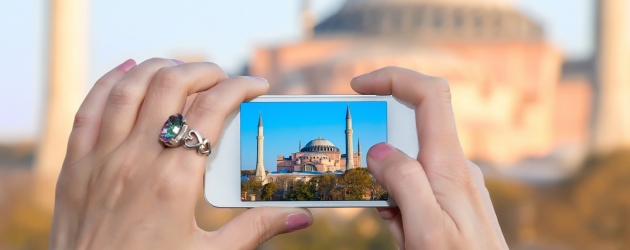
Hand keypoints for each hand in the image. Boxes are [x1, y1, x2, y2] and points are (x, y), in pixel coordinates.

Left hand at [50, 58, 312, 248]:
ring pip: (131, 87)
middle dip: (204, 72)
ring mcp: (102, 158)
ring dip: (161, 68)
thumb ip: (257, 229)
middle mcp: (136, 159)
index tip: (257, 87)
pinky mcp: (77, 164)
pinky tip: (129, 71)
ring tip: (183, 71)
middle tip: (223, 80)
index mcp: (175, 181)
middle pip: (172, 85)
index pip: (213, 109)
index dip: (240, 88)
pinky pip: (90, 107)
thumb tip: (302, 217)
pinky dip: (111, 82)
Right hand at [351, 67, 507, 248]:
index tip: (357, 86)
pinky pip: (414, 189)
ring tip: (397, 229)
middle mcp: (455, 166)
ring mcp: (454, 183)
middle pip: (411, 130)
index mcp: (449, 165)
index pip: (429, 95)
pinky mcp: (450, 200)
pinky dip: (397, 205)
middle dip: (380, 151)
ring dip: (387, 190)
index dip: (393, 77)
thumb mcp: (427, 231)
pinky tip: (402, 232)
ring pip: (407, 166)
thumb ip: (404, 184)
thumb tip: (380, 150)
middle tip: (366, 187)